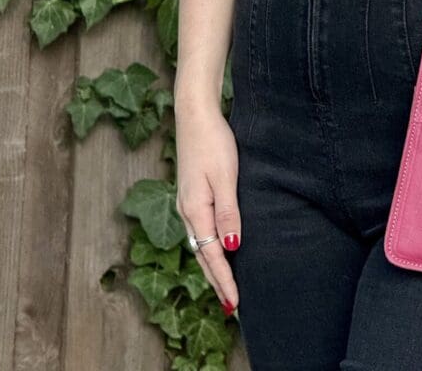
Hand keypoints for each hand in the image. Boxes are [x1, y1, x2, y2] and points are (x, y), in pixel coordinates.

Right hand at [175, 99, 241, 316]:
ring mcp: (186, 203)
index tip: (234, 303)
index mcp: (196, 210)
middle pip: (202, 255)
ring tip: (225, 285)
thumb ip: (228, 212)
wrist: (195, 115)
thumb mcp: (226, 177)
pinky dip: (208, 247)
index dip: (224, 280)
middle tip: (231, 305)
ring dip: (212, 266)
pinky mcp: (191, 194)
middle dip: (216, 280)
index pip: (212, 255)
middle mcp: (187, 211)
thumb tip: (232, 246)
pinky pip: (199, 230)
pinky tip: (218, 248)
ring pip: (199, 244)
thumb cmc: (214, 142)